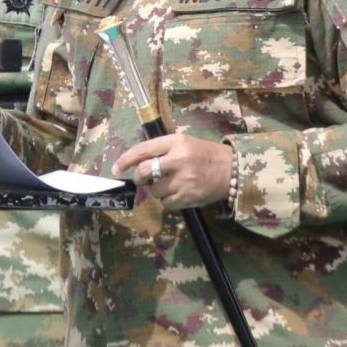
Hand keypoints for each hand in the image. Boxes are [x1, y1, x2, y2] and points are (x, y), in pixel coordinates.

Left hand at [114, 132, 233, 211]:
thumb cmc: (204, 154)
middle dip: (139, 178)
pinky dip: (168, 200)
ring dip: (156, 190)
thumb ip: (162, 151)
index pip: (143, 150)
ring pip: (154, 191)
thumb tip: (137, 163)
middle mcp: (178, 160)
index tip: (115, 168)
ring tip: (170, 184)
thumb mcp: (184, 143)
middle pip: (144, 172)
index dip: (125, 159)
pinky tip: (179, 192)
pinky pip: (166, 203)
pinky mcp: (188, 197)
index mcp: (176, 142)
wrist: (231, 170)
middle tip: (142, 180)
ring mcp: (183, 180)